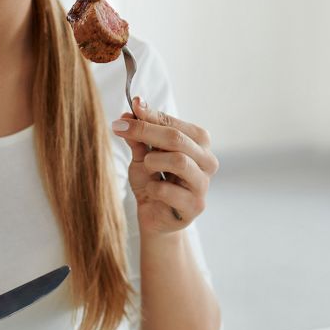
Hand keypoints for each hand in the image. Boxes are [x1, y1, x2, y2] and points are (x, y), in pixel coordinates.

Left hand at [112, 97, 218, 232]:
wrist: (154, 217)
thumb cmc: (153, 182)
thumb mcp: (142, 156)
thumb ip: (138, 137)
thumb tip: (129, 113)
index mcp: (199, 143)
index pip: (174, 124)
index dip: (149, 116)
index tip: (128, 112)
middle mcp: (207, 161)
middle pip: (177, 139)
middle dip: (146, 131)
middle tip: (121, 129)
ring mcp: (203, 184)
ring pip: (179, 161)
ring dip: (153, 161)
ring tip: (146, 167)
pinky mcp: (195, 206)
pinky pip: (167, 190)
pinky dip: (152, 187)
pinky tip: (152, 192)